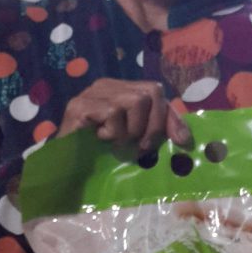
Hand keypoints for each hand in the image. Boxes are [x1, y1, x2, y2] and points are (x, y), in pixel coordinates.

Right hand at [57, 79, 191, 151]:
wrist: (66, 167)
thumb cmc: (101, 153)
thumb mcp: (136, 140)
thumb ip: (158, 131)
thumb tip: (185, 138)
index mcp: (120, 89)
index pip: (155, 90)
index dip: (167, 116)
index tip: (174, 141)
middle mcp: (106, 85)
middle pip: (149, 93)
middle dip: (150, 126)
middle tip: (138, 145)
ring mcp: (91, 93)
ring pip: (135, 101)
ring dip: (130, 131)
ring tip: (116, 142)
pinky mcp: (80, 105)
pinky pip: (113, 112)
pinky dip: (113, 132)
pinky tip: (100, 139)